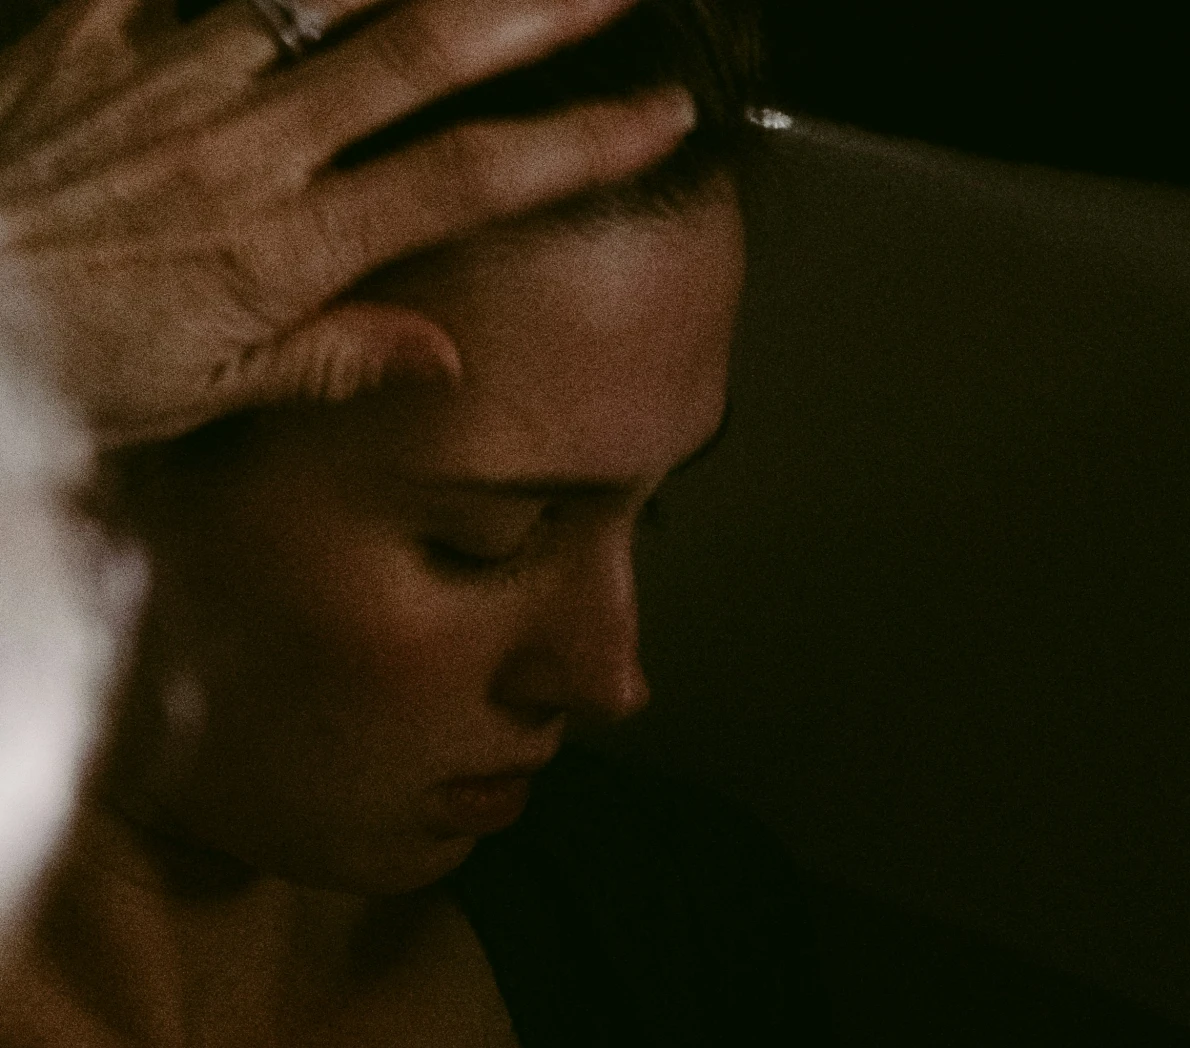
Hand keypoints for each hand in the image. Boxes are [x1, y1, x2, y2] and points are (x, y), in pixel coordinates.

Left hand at [0, 0, 696, 443]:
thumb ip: (327, 358)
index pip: (466, 182)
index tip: (655, 115)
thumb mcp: (199, 394)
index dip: (573, 144)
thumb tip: (437, 353)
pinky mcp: (95, 26)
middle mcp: (247, 142)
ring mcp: (173, 67)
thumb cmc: (51, 359)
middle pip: (421, 53)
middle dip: (535, 9)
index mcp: (286, 245)